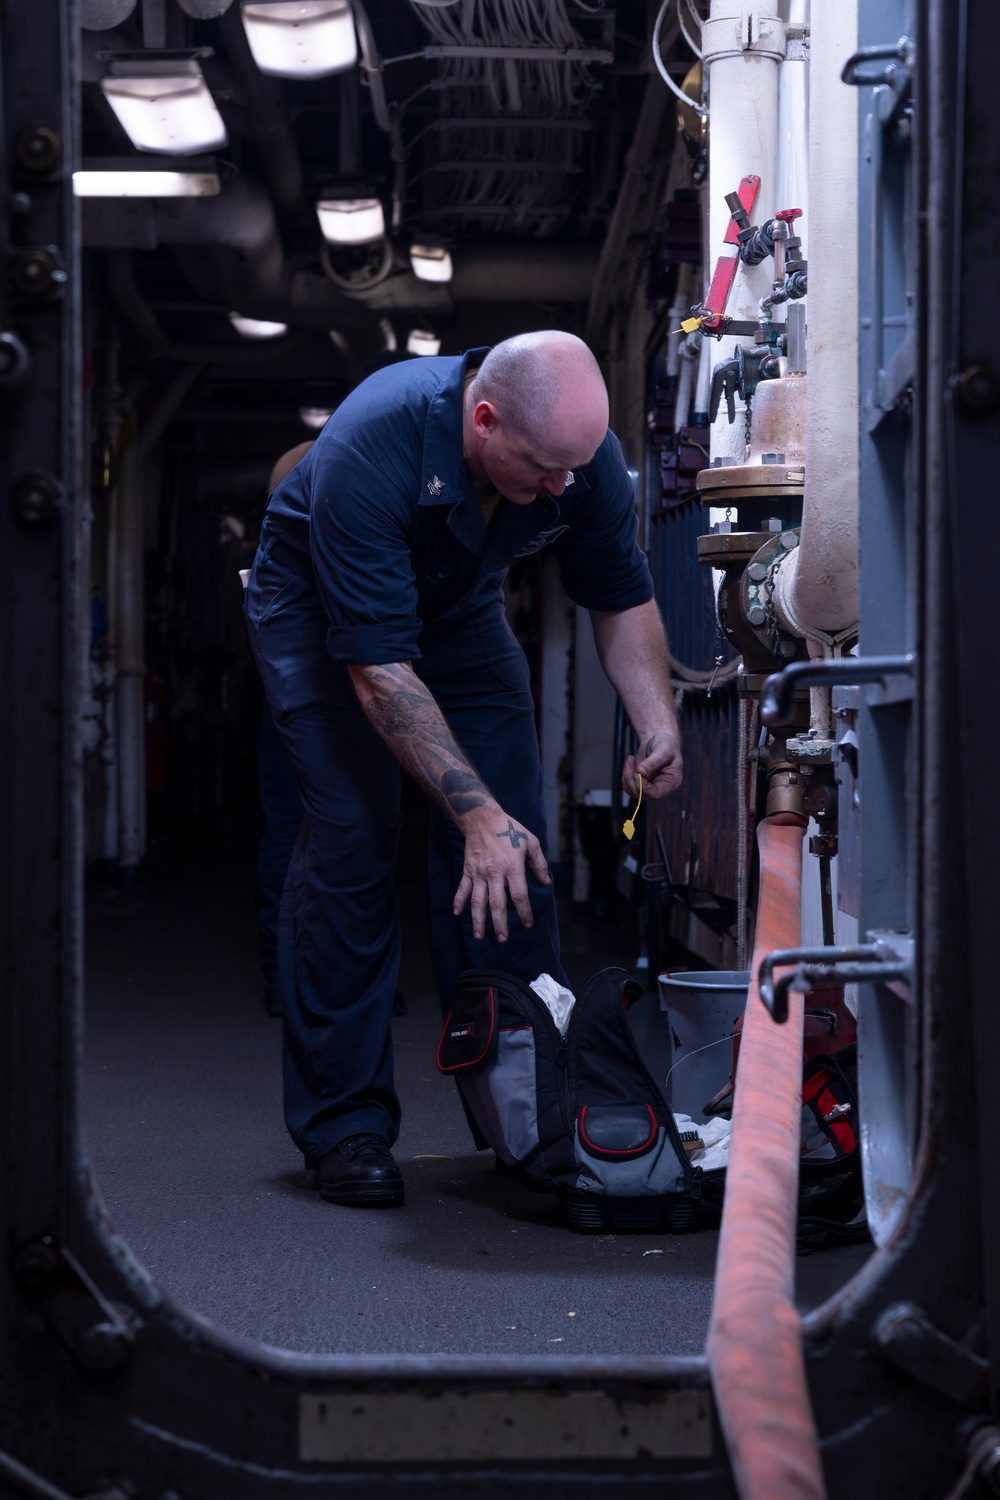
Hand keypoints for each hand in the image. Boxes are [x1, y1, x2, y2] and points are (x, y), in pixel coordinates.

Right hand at [452, 803, 550, 941]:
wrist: (482, 819)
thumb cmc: (510, 830)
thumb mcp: (531, 842)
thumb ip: (539, 863)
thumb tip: (545, 882)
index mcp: (512, 867)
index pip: (519, 895)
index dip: (524, 911)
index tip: (527, 924)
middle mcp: (494, 873)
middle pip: (497, 903)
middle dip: (499, 923)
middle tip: (503, 939)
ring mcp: (478, 873)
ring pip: (477, 900)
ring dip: (478, 919)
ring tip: (479, 936)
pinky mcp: (468, 870)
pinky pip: (462, 888)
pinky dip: (458, 901)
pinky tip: (457, 914)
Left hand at [623, 726, 681, 799]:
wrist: (659, 739)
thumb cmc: (665, 744)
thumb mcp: (662, 751)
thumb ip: (653, 762)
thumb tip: (641, 772)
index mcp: (672, 783)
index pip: (656, 794)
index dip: (643, 787)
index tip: (636, 772)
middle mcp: (662, 788)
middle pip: (642, 794)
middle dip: (632, 779)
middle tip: (630, 761)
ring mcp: (651, 787)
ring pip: (633, 791)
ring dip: (627, 777)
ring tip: (630, 759)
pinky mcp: (642, 784)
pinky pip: (629, 786)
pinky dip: (626, 775)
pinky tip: (630, 763)